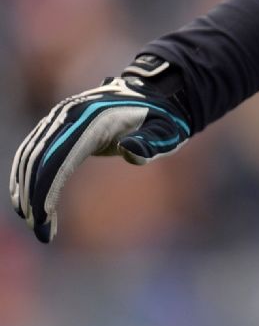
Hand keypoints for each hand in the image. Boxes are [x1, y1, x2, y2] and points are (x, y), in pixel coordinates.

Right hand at [10, 54, 191, 243]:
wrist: (155, 94)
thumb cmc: (162, 120)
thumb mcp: (165, 132)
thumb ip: (150, 142)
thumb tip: (130, 151)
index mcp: (92, 121)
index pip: (58, 159)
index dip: (46, 191)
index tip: (43, 220)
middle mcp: (68, 116)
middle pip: (38, 159)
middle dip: (32, 196)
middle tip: (39, 231)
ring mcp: (61, 118)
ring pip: (31, 155)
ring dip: (25, 189)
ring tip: (33, 223)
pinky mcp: (59, 124)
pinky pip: (35, 150)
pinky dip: (27, 175)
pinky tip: (27, 200)